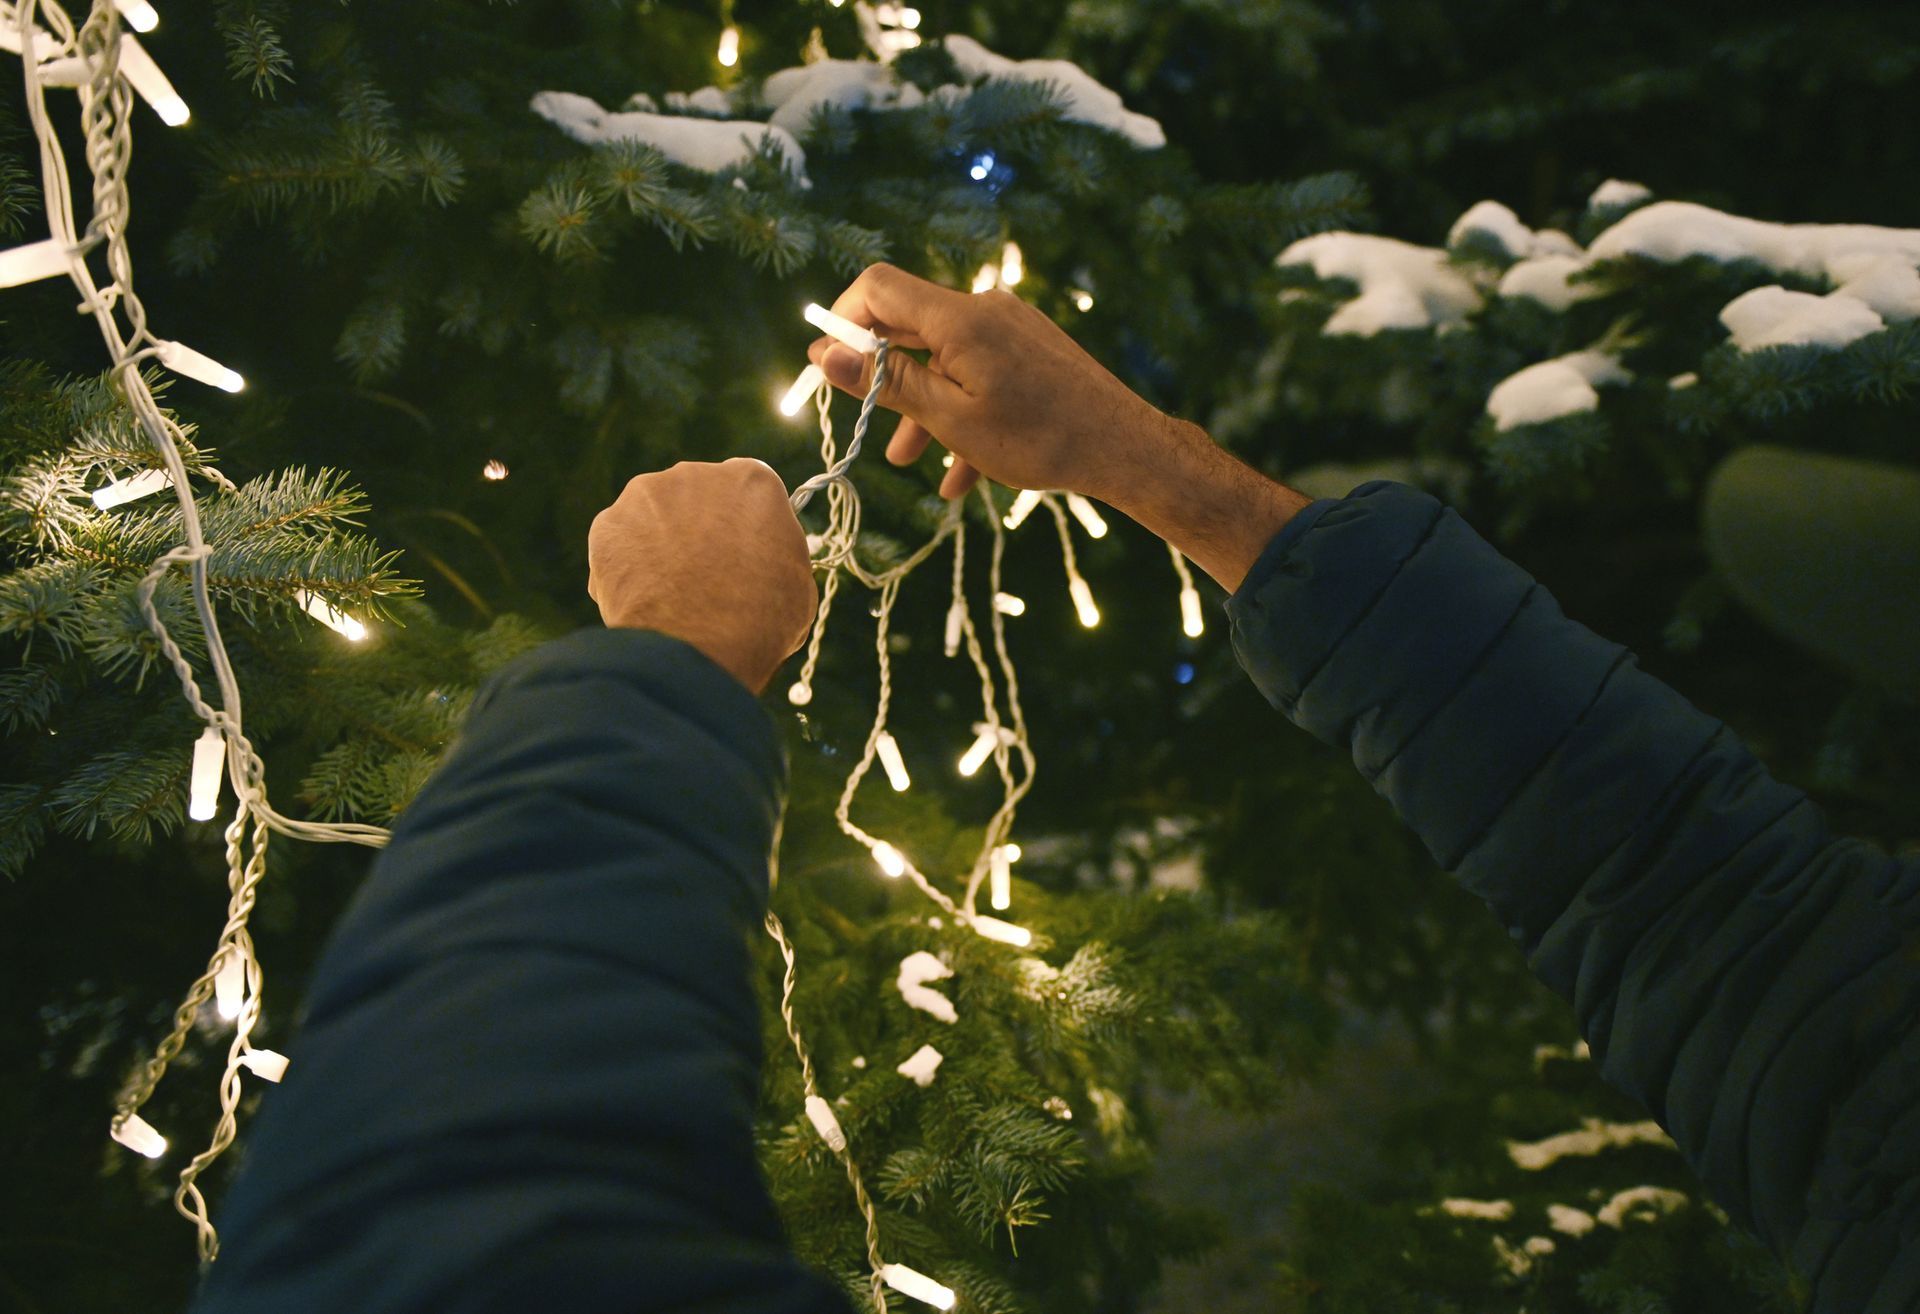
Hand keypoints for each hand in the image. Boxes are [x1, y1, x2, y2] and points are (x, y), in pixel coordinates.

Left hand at [588, 460, 816, 691]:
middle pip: (696, 497)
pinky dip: (626, 568)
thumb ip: (777, 554)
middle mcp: (696, 473)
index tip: (742, 551)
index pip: (747, 490)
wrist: (698, 649)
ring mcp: (646, 495)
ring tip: (670, 593)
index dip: (744, 523)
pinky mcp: (608, 524)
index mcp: (752, 480)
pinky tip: (642, 600)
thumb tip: (765, 561)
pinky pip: (619, 543)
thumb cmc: (761, 620)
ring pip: (653, 516)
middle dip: (698, 529)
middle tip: (703, 576)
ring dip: (659, 544)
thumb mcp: (796, 583)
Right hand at [805, 263, 1185, 503]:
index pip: (877, 286)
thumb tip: (825, 351)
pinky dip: (963, 413)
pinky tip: (960, 476)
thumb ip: (885, 381)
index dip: (842, 318)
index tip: (828, 363)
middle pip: (909, 325)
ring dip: (922, 407)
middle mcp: (984, 310)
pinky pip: (980, 374)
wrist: (1125, 448)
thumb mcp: (949, 418)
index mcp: (959, 317)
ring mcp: (1011, 328)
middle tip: (861, 417)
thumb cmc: (1038, 438)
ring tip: (910, 462)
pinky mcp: (1031, 349)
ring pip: (946, 360)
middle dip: (882, 374)